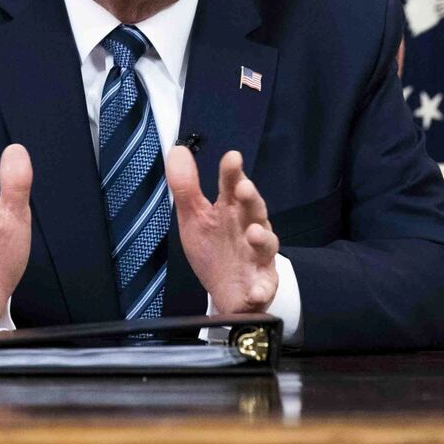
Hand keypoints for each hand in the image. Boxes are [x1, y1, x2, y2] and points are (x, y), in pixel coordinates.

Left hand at [165, 146, 278, 312]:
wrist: (226, 293)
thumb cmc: (214, 249)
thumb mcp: (194, 217)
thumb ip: (186, 186)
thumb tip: (177, 150)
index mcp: (231, 210)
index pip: (233, 186)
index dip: (232, 172)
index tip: (232, 158)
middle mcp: (249, 228)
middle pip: (255, 210)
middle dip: (251, 199)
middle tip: (243, 188)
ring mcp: (258, 257)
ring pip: (266, 245)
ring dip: (262, 238)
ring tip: (253, 232)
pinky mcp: (262, 285)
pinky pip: (264, 287)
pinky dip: (261, 289)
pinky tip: (255, 291)